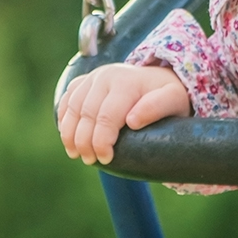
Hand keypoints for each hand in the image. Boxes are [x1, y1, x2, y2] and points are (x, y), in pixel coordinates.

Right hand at [57, 64, 192, 165]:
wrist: (159, 78)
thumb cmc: (168, 94)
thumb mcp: (173, 100)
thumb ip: (157, 107)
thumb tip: (132, 121)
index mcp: (126, 82)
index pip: (106, 117)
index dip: (102, 142)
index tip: (105, 159)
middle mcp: (106, 76)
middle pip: (86, 114)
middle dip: (84, 142)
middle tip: (90, 161)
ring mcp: (93, 77)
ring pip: (72, 107)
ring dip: (69, 133)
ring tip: (76, 154)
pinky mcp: (85, 81)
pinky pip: (67, 100)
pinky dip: (64, 119)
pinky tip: (68, 136)